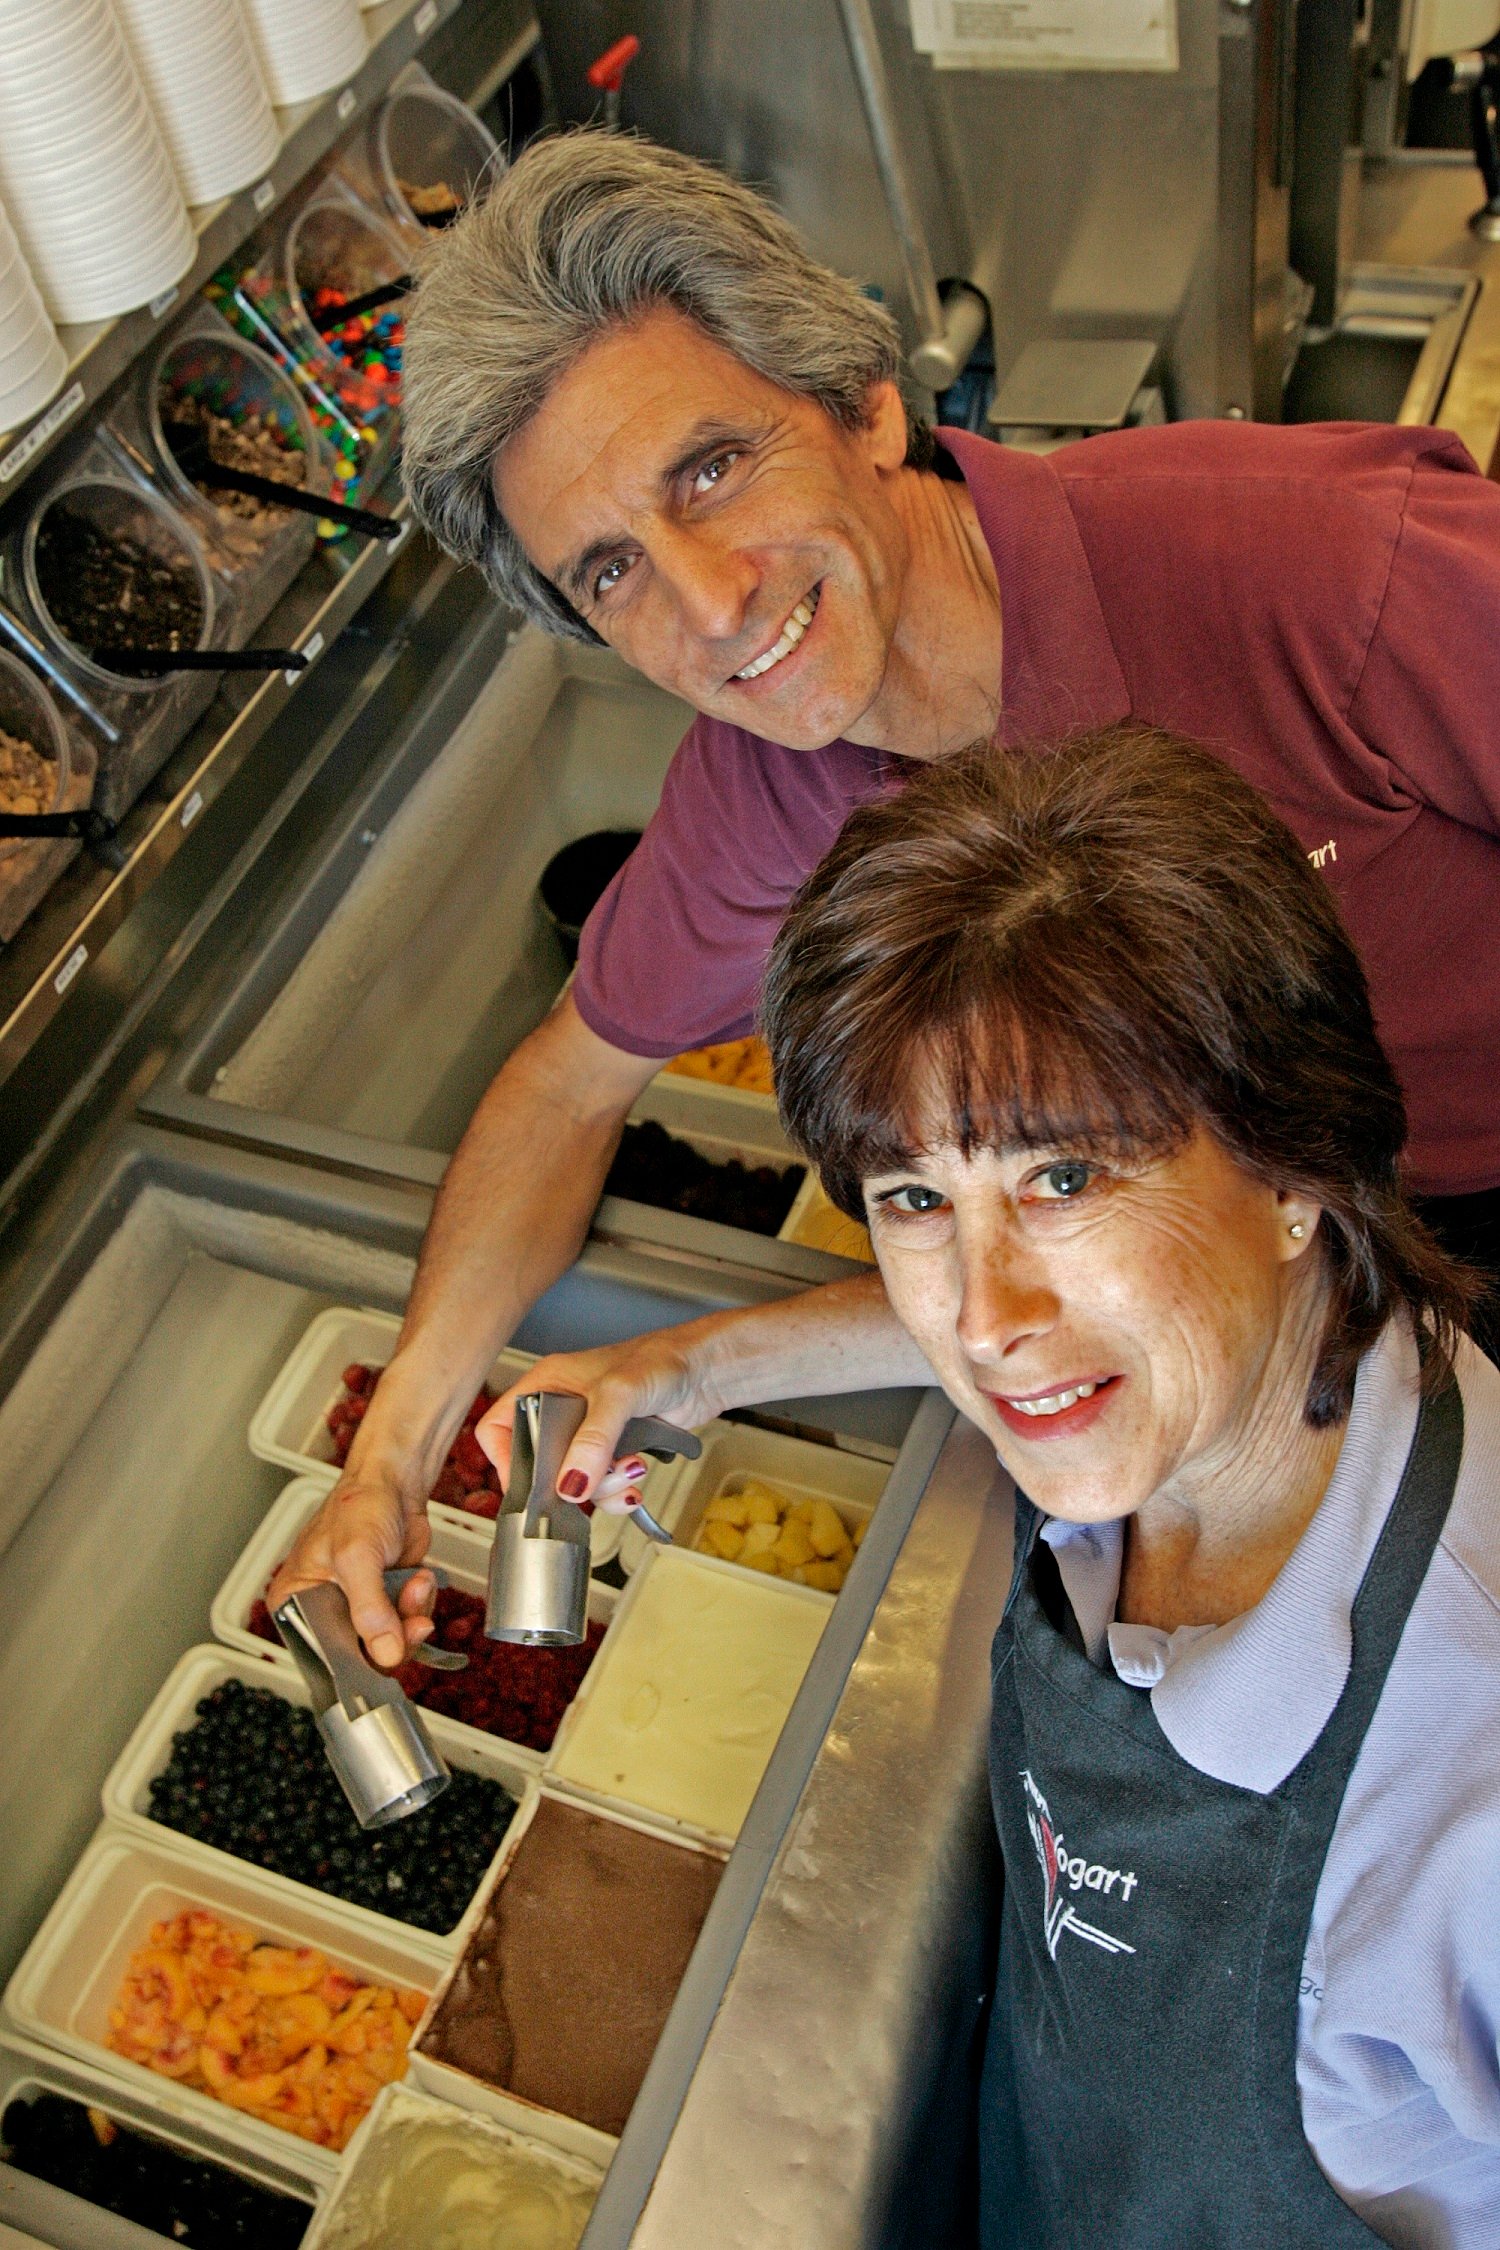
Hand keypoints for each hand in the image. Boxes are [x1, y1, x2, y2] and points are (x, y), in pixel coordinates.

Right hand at [265, 1460, 437, 1670]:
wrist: (395, 1483)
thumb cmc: (359, 1505)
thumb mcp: (356, 1557)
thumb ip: (369, 1608)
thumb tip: (386, 1651)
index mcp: (296, 1601)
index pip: (321, 1652)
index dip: (354, 1661)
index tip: (383, 1656)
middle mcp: (323, 1608)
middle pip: (359, 1653)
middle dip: (393, 1637)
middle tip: (413, 1621)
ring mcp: (358, 1606)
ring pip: (389, 1640)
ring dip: (411, 1615)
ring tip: (415, 1583)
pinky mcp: (387, 1599)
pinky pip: (407, 1622)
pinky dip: (419, 1605)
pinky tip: (418, 1579)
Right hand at [476, 1329, 721, 1510]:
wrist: (706, 1371)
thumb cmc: (662, 1360)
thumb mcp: (619, 1395)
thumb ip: (594, 1439)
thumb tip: (570, 1483)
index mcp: (548, 1384)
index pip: (499, 1427)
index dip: (504, 1459)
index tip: (528, 1484)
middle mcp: (562, 1409)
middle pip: (539, 1463)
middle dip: (565, 1483)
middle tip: (586, 1485)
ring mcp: (589, 1433)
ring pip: (573, 1481)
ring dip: (600, 1490)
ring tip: (626, 1472)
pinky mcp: (613, 1450)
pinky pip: (601, 1486)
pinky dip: (616, 1493)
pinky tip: (634, 1482)